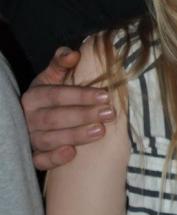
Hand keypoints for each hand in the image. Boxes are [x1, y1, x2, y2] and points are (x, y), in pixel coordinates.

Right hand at [22, 46, 114, 169]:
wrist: (38, 117)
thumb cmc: (52, 94)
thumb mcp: (53, 77)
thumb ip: (62, 63)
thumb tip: (73, 53)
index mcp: (34, 96)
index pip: (57, 95)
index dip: (81, 96)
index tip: (106, 96)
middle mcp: (29, 118)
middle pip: (54, 118)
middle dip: (83, 116)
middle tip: (109, 113)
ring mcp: (30, 138)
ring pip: (49, 140)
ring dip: (76, 135)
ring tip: (101, 131)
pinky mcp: (34, 155)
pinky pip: (40, 160)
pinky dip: (54, 158)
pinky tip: (72, 153)